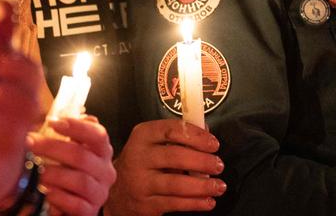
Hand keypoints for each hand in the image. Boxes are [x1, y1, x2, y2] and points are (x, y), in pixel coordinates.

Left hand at [29, 115, 115, 214]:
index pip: (98, 135)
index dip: (77, 127)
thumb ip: (67, 133)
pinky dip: (59, 197)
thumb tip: (59, 113)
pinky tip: (45, 192)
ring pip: (80, 180)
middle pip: (82, 156)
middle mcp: (106, 171)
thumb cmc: (68, 172)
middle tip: (31, 143)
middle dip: (52, 147)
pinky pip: (76, 204)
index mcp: (102, 152)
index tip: (53, 122)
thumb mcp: (69, 150)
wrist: (71, 205)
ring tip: (36, 171)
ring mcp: (100, 193)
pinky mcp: (90, 212)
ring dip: (54, 174)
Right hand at [105, 119, 224, 215]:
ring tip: (219, 186)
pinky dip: (195, 203)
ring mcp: (141, 182)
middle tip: (218, 165)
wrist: (116, 192)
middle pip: (176, 157)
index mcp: (142, 136)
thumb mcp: (152, 143)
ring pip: (177, 184)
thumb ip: (178, 136)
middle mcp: (139, 157)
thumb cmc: (142, 163)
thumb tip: (207, 130)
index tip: (214, 144)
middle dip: (202, 162)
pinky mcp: (146, 204)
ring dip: (203, 185)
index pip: (171, 130)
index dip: (196, 136)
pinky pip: (175, 203)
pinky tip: (208, 201)